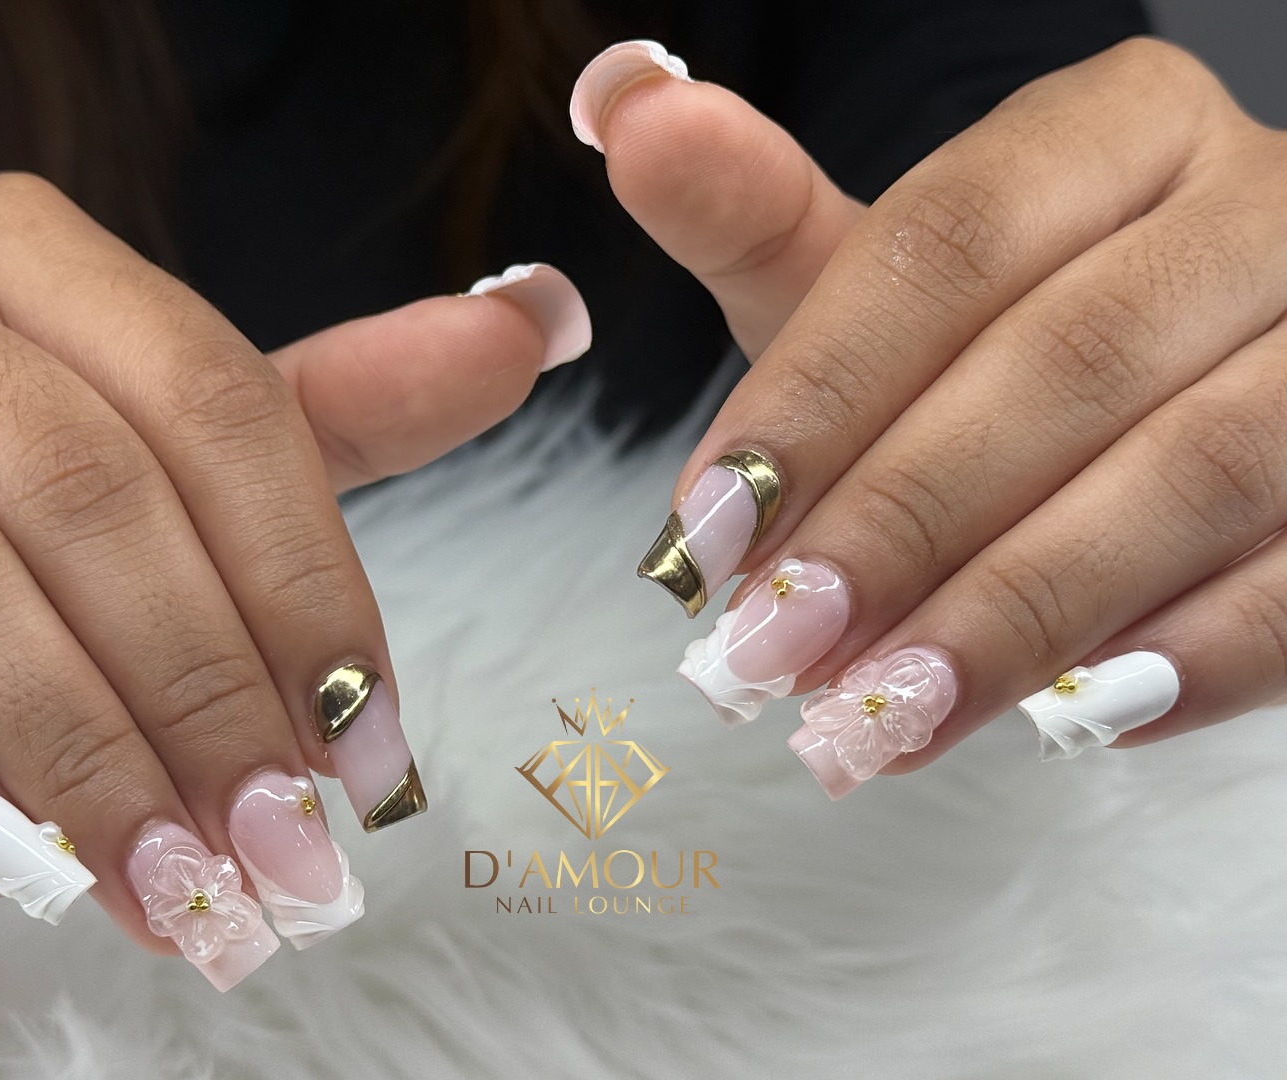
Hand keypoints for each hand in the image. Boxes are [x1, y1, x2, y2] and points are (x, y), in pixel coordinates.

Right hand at [0, 172, 588, 984]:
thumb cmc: (3, 449)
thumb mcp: (159, 421)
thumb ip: (337, 400)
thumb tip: (543, 324)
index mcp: (37, 258)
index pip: (215, 407)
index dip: (308, 586)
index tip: (373, 749)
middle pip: (91, 493)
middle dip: (205, 692)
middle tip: (283, 853)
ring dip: (81, 754)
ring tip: (177, 890)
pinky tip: (19, 861)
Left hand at [573, 38, 1286, 794]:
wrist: (1200, 381)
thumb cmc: (1009, 335)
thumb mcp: (886, 278)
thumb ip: (761, 214)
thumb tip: (623, 106)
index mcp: (1116, 132)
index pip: (948, 243)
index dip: (818, 395)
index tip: (706, 530)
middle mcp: (1256, 210)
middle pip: (1063, 362)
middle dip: (901, 524)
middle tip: (775, 650)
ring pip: (1191, 473)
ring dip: (1017, 614)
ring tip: (881, 716)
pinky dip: (1183, 662)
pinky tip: (1060, 722)